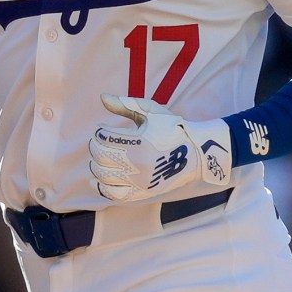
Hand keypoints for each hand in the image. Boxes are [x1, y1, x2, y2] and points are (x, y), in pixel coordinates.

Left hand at [90, 95, 232, 202]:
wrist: (195, 156)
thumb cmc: (172, 129)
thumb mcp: (152, 112)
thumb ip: (126, 104)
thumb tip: (102, 97)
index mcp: (139, 141)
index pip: (103, 137)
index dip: (99, 132)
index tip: (103, 129)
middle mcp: (138, 163)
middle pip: (100, 156)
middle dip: (96, 147)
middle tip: (102, 143)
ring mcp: (139, 181)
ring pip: (103, 175)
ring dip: (97, 164)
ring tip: (104, 158)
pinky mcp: (141, 193)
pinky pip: (112, 194)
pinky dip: (101, 186)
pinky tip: (100, 178)